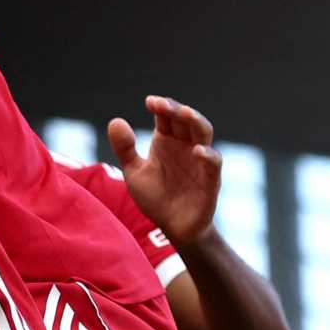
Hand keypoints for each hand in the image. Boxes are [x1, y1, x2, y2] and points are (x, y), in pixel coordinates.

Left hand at [108, 95, 223, 247]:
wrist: (173, 228)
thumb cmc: (156, 197)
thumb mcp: (134, 172)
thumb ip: (125, 148)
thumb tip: (116, 120)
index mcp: (167, 141)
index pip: (167, 117)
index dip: (161, 106)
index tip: (149, 101)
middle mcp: (185, 146)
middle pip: (186, 120)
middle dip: (176, 109)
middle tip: (162, 104)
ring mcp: (199, 162)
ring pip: (204, 134)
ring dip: (196, 122)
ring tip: (185, 113)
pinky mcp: (210, 181)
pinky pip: (213, 164)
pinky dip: (208, 156)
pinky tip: (197, 150)